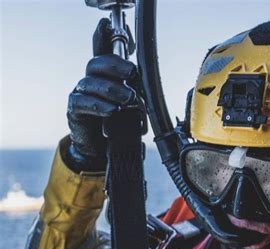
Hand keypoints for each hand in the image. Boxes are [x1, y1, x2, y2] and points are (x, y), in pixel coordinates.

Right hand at [64, 18, 140, 171]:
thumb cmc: (116, 126)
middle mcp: (90, 81)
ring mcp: (80, 94)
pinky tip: (111, 110)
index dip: (101, 37)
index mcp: (104, 77)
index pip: (102, 53)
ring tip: (127, 99)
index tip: (106, 25)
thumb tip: (143, 93)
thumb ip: (135, 97)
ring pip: (91, 83)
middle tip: (132, 74)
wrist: (101, 150)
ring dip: (112, 90)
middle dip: (116, 66)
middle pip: (97, 64)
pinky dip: (99, 105)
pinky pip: (83, 103)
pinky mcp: (74, 110)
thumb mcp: (130, 110)